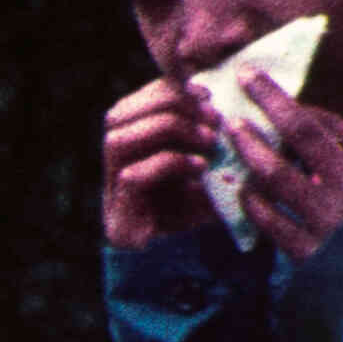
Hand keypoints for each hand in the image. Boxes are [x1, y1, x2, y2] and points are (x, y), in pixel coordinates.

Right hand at [102, 77, 221, 249]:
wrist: (194, 257)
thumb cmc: (206, 198)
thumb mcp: (210, 154)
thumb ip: (207, 123)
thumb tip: (232, 84)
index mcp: (129, 139)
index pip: (132, 100)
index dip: (170, 88)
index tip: (209, 94)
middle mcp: (112, 162)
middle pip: (119, 113)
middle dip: (171, 108)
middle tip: (213, 119)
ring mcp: (110, 189)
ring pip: (119, 139)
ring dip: (169, 133)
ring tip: (208, 142)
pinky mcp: (119, 215)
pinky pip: (133, 176)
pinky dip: (171, 164)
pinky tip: (201, 168)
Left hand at [219, 75, 342, 261]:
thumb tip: (320, 126)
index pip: (329, 125)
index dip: (292, 106)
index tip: (264, 90)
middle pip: (303, 134)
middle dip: (270, 102)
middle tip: (242, 81)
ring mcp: (332, 220)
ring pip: (279, 174)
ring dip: (250, 148)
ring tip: (232, 130)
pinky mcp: (312, 254)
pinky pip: (271, 220)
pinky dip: (252, 201)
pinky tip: (240, 187)